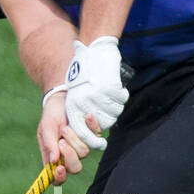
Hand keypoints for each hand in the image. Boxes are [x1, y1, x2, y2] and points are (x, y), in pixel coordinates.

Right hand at [37, 88, 93, 184]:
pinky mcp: (93, 136)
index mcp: (54, 157)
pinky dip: (91, 126)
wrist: (62, 98)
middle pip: (75, 168)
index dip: (59, 177)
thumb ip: (48, 143)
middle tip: (61, 140)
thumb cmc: (51, 115)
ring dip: (74, 138)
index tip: (59, 168)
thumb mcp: (45, 127)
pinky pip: (97, 138)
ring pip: (84, 153)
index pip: (57, 178)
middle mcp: (69, 155)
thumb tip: (53, 160)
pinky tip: (86, 117)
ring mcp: (82, 146)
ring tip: (66, 126)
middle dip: (69, 155)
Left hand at [63, 36, 127, 150]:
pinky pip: (121, 99)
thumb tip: (90, 132)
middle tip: (108, 107)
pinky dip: (121, 94)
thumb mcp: (76, 93)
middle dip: (108, 118)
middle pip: (103, 124)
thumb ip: (80, 111)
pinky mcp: (109, 86)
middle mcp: (83, 102)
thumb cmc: (84, 73)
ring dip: (115, 104)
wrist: (94, 50)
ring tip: (110, 93)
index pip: (81, 132)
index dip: (92, 140)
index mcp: (72, 105)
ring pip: (114, 112)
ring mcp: (96, 94)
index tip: (101, 143)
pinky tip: (115, 85)